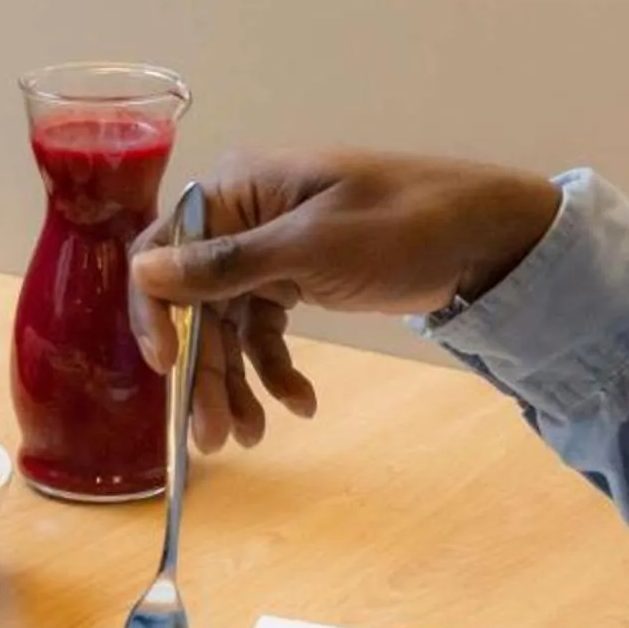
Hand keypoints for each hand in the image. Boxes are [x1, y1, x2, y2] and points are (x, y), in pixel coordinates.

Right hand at [128, 152, 561, 451]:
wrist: (486, 237)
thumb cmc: (402, 225)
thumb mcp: (311, 246)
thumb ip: (225, 263)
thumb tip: (142, 270)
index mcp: (237, 190)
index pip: (165, 250)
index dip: (157, 311)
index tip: (168, 369)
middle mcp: (242, 219)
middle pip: (197, 302)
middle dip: (205, 371)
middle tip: (214, 436)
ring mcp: (270, 253)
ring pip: (229, 327)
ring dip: (236, 383)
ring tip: (253, 437)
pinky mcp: (299, 282)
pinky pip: (267, 333)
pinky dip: (277, 371)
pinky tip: (300, 403)